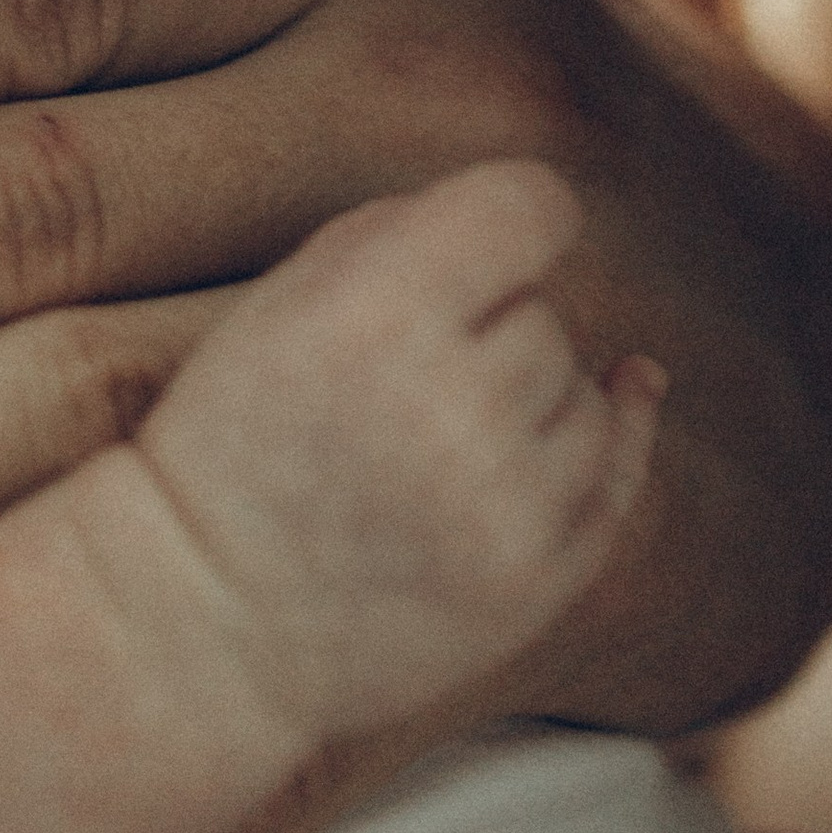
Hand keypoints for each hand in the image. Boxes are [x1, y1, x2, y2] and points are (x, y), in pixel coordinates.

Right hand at [131, 160, 662, 741]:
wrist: (204, 623)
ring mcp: (501, 508)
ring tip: (444, 434)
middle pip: (543, 316)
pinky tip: (627, 390)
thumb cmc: (235, 441)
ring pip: (584, 395)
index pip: (524, 208)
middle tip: (408, 381)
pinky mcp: (532, 586)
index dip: (521, 210)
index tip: (505, 230)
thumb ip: (397, 232)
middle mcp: (451, 409)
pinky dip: (612, 437)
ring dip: (535, 395)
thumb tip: (531, 217)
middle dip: (489, 328)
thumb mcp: (280, 302)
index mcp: (374, 316)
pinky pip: (617, 482)